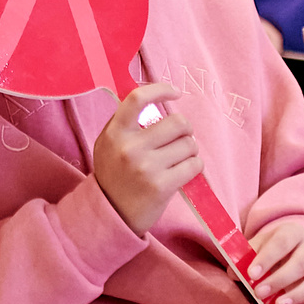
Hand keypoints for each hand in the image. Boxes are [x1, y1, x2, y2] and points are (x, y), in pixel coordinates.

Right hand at [93, 82, 202, 235]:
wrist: (111, 213)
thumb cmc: (114, 174)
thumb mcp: (108, 144)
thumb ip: (126, 123)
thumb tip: (156, 101)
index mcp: (115, 132)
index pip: (138, 99)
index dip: (161, 89)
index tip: (175, 92)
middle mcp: (129, 147)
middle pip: (177, 122)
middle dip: (185, 129)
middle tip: (181, 138)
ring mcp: (146, 167)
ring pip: (189, 144)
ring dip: (190, 150)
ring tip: (179, 159)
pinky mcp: (161, 186)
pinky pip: (194, 165)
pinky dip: (194, 166)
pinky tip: (184, 171)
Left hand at [244, 216, 303, 303]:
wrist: (296, 249)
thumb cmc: (273, 249)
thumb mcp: (259, 246)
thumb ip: (246, 257)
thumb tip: (234, 272)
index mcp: (293, 232)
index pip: (281, 242)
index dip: (267, 258)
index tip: (251, 274)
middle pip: (301, 262)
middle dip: (280, 279)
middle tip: (259, 293)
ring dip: (298, 294)